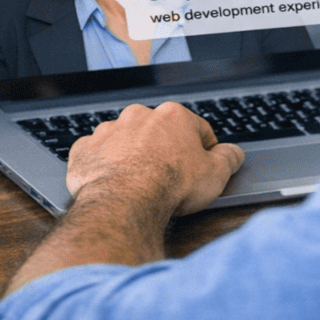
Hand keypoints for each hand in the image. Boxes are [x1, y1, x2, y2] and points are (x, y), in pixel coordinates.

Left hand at [66, 102, 244, 218]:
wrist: (124, 203)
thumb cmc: (169, 186)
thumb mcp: (216, 174)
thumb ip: (229, 158)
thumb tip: (234, 153)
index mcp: (173, 116)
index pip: (196, 129)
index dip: (202, 151)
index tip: (200, 167)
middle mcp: (139, 116)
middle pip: (158, 132)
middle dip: (164, 150)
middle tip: (169, 178)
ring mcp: (109, 131)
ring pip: (126, 141)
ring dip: (133, 156)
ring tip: (139, 183)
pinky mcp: (85, 149)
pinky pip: (97, 154)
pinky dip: (104, 166)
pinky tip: (113, 183)